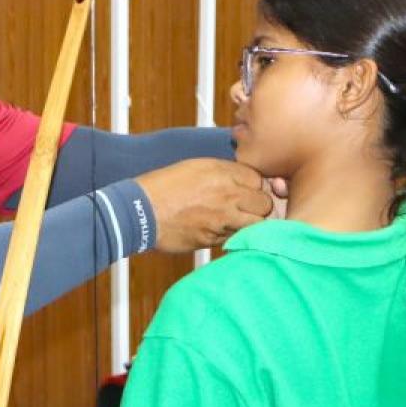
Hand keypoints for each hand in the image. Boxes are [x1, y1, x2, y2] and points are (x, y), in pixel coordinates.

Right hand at [135, 159, 272, 251]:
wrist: (139, 211)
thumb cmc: (163, 186)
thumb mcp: (194, 167)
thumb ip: (222, 172)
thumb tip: (242, 183)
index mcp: (221, 172)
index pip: (259, 179)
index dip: (256, 186)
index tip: (249, 191)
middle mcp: (227, 195)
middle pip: (265, 203)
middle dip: (261, 207)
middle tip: (249, 209)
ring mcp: (222, 219)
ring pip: (257, 225)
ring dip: (252, 224)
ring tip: (239, 223)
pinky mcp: (214, 239)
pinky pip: (236, 238)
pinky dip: (234, 236)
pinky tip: (221, 231)